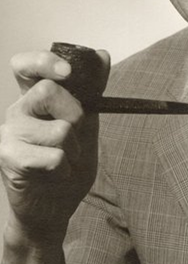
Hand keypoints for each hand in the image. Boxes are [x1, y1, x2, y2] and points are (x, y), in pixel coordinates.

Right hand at [0, 48, 109, 241]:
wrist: (55, 208)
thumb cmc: (69, 163)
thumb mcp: (87, 124)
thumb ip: (91, 91)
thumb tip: (102, 55)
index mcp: (33, 97)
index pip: (25, 65)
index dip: (43, 61)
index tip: (67, 71)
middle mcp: (17, 111)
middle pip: (48, 91)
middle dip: (75, 114)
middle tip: (74, 135)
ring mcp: (9, 134)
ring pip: (59, 129)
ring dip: (74, 150)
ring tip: (64, 160)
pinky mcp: (9, 159)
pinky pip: (53, 157)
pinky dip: (65, 169)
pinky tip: (55, 175)